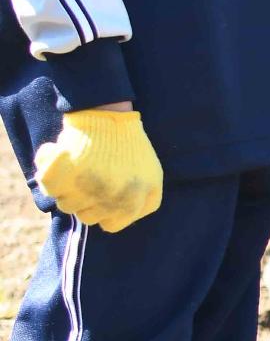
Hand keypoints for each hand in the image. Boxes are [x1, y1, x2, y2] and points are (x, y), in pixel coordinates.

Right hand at [35, 109, 162, 231]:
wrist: (109, 115)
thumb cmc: (129, 144)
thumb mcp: (151, 176)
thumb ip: (141, 202)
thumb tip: (114, 221)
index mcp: (135, 202)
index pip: (110, 225)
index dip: (102, 211)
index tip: (98, 195)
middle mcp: (112, 200)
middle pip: (86, 216)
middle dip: (84, 199)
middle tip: (87, 175)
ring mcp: (88, 190)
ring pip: (65, 204)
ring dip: (66, 187)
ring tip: (76, 164)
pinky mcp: (65, 176)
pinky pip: (47, 186)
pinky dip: (47, 169)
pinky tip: (57, 153)